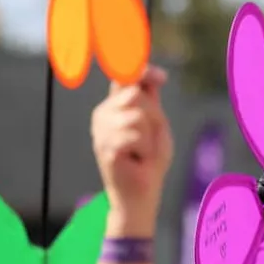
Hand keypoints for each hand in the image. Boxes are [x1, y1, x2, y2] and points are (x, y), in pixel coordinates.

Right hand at [91, 65, 172, 234]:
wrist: (142, 192)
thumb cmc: (149, 158)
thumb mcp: (155, 122)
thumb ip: (151, 98)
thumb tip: (155, 73)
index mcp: (113, 106)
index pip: (124, 77)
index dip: (142, 71)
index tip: (162, 77)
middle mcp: (102, 114)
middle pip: (135, 94)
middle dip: (153, 115)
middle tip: (149, 138)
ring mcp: (101, 130)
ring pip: (138, 115)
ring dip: (149, 136)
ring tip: (142, 151)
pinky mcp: (106, 146)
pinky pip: (136, 135)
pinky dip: (145, 148)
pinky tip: (137, 160)